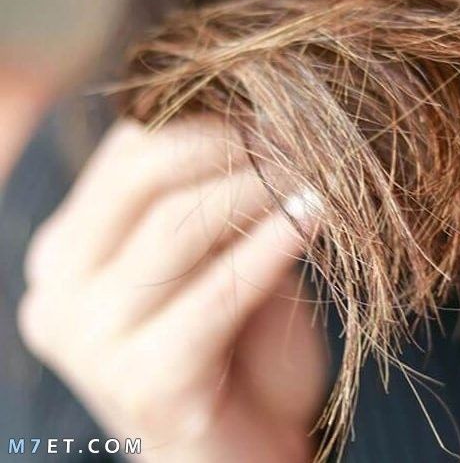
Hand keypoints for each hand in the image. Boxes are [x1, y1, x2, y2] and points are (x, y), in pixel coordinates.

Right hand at [18, 119, 326, 461]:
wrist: (239, 456)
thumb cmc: (234, 354)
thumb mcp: (216, 264)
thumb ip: (220, 205)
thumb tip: (267, 125)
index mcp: (67, 254)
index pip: (126, 155)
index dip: (204, 123)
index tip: (272, 115)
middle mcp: (60, 293)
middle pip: (145, 179)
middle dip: (232, 148)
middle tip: (299, 138)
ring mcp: (91, 342)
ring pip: (179, 228)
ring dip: (260, 191)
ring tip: (316, 174)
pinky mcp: (145, 382)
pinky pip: (218, 292)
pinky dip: (271, 247)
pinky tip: (314, 218)